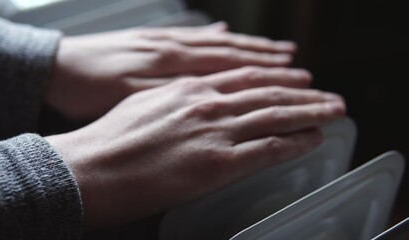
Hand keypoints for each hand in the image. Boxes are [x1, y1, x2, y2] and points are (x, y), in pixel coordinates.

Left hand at [45, 22, 296, 119]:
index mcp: (171, 65)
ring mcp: (166, 43)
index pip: (230, 67)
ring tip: (279, 50)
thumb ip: (171, 91)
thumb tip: (209, 86)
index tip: (295, 78)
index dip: (265, 73)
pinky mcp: (154, 41)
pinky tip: (226, 34)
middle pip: (232, 54)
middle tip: (301, 66)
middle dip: (269, 61)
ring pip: (218, 44)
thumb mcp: (129, 98)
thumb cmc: (88, 90)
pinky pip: (193, 37)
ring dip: (251, 48)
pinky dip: (215, 38)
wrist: (55, 68)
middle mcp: (174, 49)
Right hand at [45, 66, 344, 229]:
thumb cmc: (110, 140)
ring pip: (276, 115)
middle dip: (302, 92)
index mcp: (188, 88)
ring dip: (309, 112)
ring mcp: (215, 131)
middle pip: (267, 92)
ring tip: (332, 110)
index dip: (274, 76)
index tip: (295, 77)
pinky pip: (269, 148)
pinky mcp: (218, 163)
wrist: (91, 167)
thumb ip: (175, 97)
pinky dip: (296, 142)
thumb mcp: (145, 103)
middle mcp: (207, 103)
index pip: (244, 77)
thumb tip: (191, 95)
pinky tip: (312, 139)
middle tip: (327, 92)